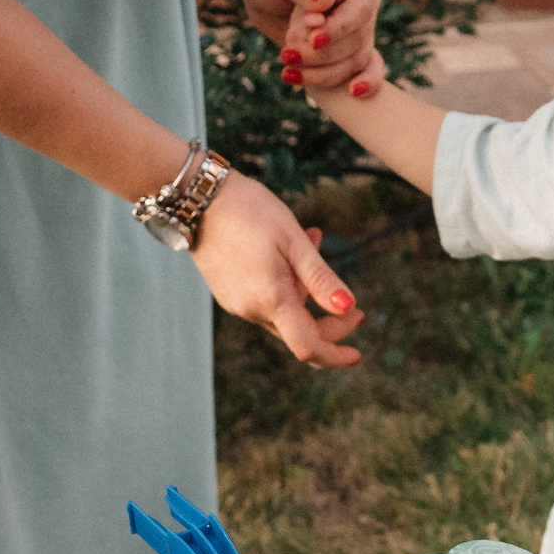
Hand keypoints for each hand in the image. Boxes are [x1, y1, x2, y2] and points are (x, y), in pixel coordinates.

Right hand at [187, 173, 363, 367]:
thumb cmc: (249, 212)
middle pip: (298, 332)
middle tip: (351, 303)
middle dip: (329, 322)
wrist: (197, 198)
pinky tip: (289, 250)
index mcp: (270, 299)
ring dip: (306, 290)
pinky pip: (265, 300)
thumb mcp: (293, 241)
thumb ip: (320, 278)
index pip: (308, 347)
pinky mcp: (228, 293)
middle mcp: (250, 309)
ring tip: (314, 240)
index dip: (334, 355)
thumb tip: (347, 308)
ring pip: (283, 312)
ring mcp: (236, 303)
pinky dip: (285, 284)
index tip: (356, 354)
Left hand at [279, 0, 381, 97]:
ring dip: (325, 71)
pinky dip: (367, 82)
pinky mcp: (354, 47)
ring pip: (356, 57)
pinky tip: (353, 92)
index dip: (340, 27)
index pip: (360, 6)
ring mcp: (362, 25)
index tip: (313, 40)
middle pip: (359, 36)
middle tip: (287, 55)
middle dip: (324, 53)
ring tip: (289, 72)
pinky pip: (369, 67)